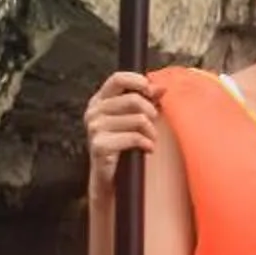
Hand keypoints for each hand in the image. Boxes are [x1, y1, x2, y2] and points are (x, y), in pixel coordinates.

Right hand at [84, 71, 160, 189]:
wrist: (110, 176)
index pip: (117, 79)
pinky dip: (147, 143)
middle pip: (133, 99)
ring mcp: (94, 128)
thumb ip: (146, 100)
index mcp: (100, 100)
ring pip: (138, 119)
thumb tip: (161, 87)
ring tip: (150, 139)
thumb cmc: (124, 143)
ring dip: (151, 131)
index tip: (153, 91)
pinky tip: (147, 149)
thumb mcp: (134, 118)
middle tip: (154, 124)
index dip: (138, 81)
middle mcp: (93, 111)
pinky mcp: (100, 145)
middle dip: (151, 112)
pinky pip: (134, 137)